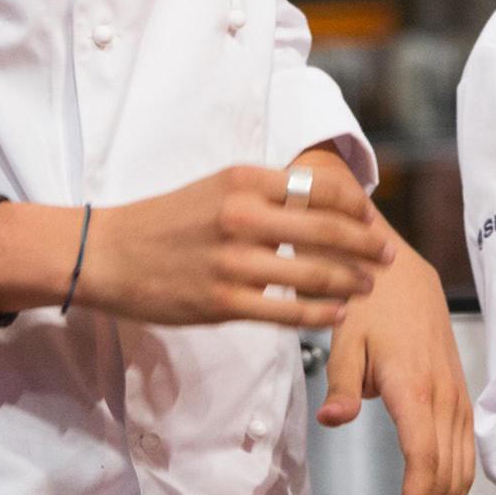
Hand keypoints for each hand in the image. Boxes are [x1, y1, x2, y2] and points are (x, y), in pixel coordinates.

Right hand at [79, 159, 394, 328]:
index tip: (371, 217)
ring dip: (351, 280)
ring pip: (314, 272)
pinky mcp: (223, 302)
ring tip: (369, 285)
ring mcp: (233, 262)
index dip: (355, 206)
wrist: (106, 254)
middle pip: (328, 230)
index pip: (319, 188)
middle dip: (367, 244)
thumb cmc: (165, 221)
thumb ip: (263, 193)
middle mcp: (242, 216)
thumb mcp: (215, 188)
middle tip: (389, 253)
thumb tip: (317, 201)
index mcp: (242, 181)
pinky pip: (287, 310)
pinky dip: (320, 313)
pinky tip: (338, 313)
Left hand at [318, 215, 476, 494]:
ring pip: (461, 471)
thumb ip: (341, 383)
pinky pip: (464, 454)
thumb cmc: (366, 301)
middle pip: (447, 478)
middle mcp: (444, 397)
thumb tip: (333, 418)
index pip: (423, 461)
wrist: (397, 268)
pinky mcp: (458, 398)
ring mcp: (457, 398)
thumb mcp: (342, 336)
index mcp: (415, 387)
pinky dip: (450, 490)